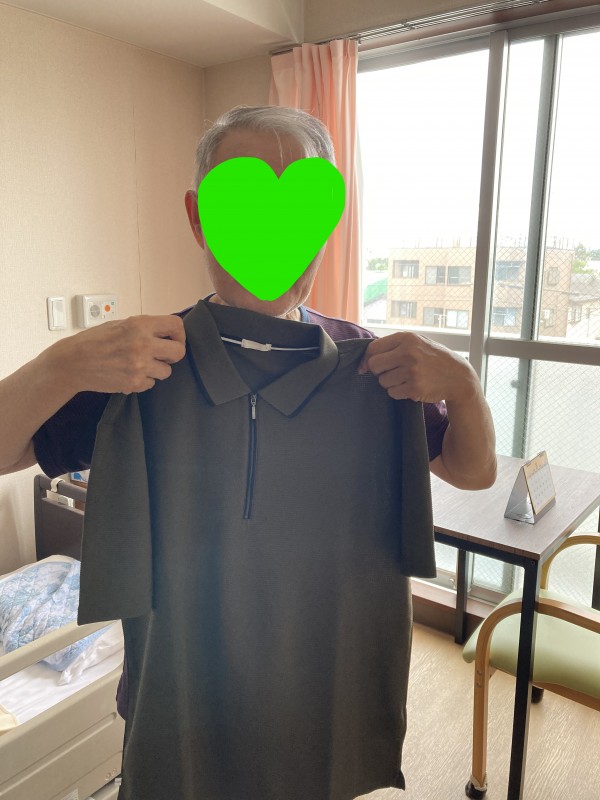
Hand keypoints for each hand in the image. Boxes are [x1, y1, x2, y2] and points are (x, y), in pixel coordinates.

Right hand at [51, 315, 185, 394]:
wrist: (73, 363)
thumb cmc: (94, 340)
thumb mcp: (120, 324)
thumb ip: (144, 328)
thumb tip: (166, 332)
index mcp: (140, 325)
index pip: (176, 325)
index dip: (178, 333)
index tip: (172, 338)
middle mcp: (143, 344)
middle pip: (179, 352)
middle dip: (173, 354)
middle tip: (163, 355)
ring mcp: (140, 366)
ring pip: (167, 371)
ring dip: (157, 369)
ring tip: (140, 364)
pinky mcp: (135, 383)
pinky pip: (152, 383)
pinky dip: (144, 380)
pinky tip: (129, 373)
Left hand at [357, 331, 477, 403]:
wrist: (458, 376)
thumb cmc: (434, 358)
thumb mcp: (417, 343)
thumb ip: (394, 346)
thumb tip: (365, 360)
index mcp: (407, 339)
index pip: (373, 348)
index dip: (366, 359)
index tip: (365, 366)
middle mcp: (408, 353)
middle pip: (374, 365)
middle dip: (378, 371)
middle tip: (389, 372)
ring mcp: (411, 371)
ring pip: (382, 381)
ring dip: (389, 383)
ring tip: (405, 378)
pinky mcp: (414, 388)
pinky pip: (392, 392)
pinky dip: (398, 392)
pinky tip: (410, 386)